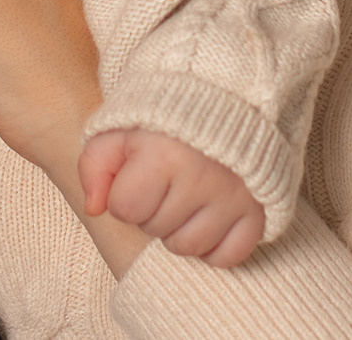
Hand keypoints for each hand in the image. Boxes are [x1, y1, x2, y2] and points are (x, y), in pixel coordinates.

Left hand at [81, 128, 264, 266]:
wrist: (222, 95)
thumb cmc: (162, 116)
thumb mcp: (117, 130)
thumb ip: (94, 167)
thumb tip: (94, 209)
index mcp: (164, 155)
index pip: (125, 208)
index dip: (125, 194)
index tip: (138, 173)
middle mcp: (202, 178)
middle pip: (156, 230)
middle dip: (152, 209)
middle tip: (164, 181)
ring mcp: (233, 197)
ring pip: (189, 247)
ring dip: (179, 229)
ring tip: (184, 197)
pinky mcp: (258, 210)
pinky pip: (228, 256)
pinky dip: (214, 245)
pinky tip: (207, 217)